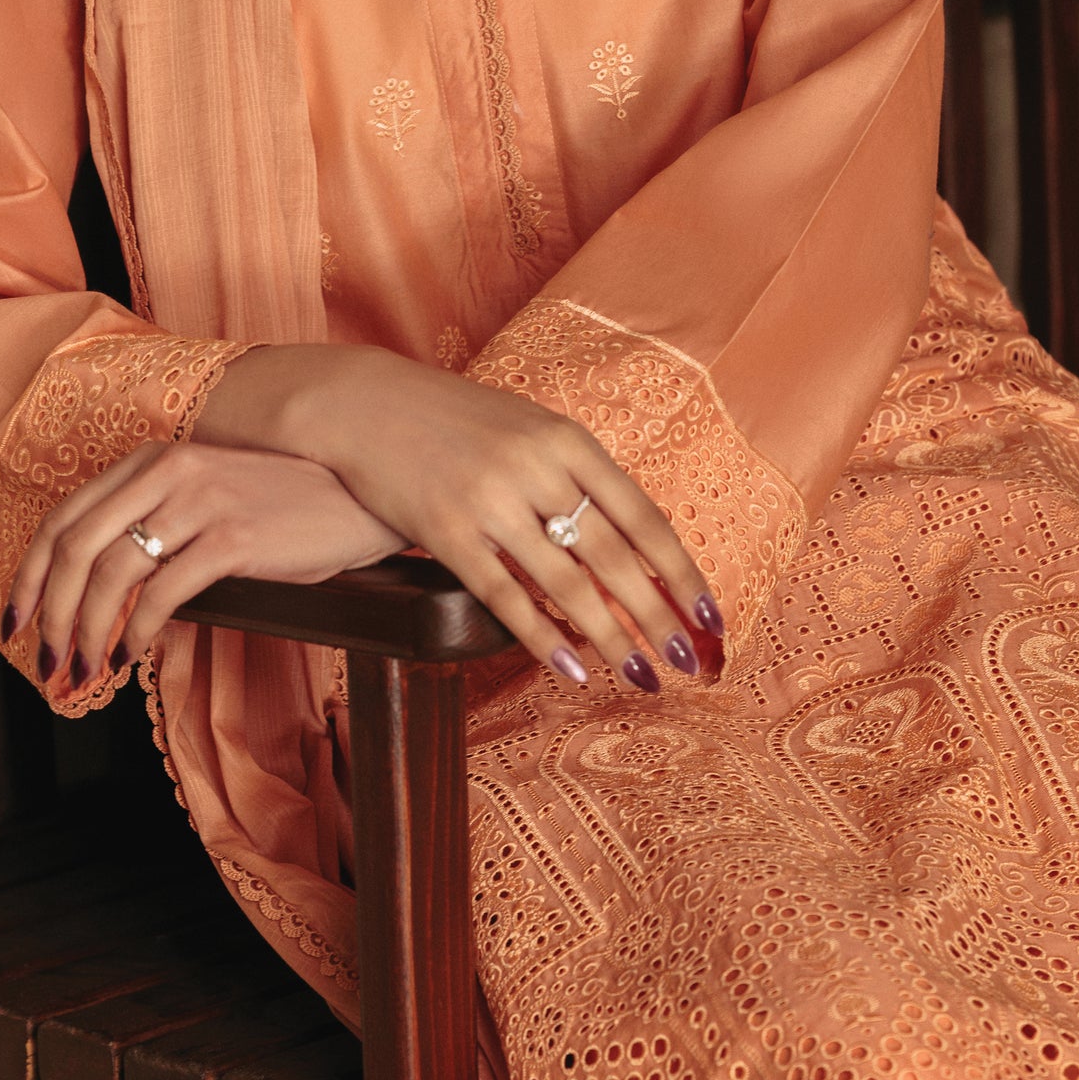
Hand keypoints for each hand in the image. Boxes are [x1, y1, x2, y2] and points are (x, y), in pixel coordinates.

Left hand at [5, 438, 402, 696]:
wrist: (361, 493)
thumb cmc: (287, 505)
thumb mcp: (209, 497)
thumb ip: (156, 524)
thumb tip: (103, 596)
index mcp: (153, 459)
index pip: (65, 518)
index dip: (32, 576)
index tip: (17, 621)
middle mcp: (168, 471)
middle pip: (76, 548)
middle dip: (51, 615)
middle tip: (47, 663)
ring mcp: (200, 502)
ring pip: (111, 573)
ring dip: (88, 632)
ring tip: (87, 670)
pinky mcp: (233, 538)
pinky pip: (161, 594)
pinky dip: (135, 632)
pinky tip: (133, 654)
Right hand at [195, 345, 722, 694]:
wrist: (367, 402)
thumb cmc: (458, 421)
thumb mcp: (530, 429)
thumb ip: (579, 477)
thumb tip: (635, 544)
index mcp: (568, 440)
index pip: (644, 518)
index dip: (682, 573)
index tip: (712, 617)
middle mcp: (537, 469)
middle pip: (614, 558)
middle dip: (658, 618)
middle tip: (688, 663)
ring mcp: (491, 501)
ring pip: (566, 584)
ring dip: (609, 639)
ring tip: (639, 677)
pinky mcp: (446, 531)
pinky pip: (503, 596)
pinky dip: (541, 637)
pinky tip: (570, 669)